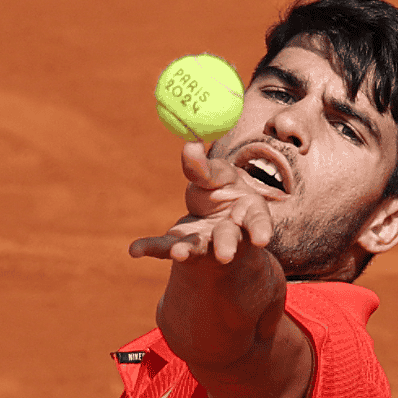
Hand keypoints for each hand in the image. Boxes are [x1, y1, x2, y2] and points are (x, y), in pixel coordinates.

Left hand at [129, 142, 271, 263]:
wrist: (212, 220)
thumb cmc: (222, 193)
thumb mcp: (217, 177)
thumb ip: (204, 168)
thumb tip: (190, 142)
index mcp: (248, 212)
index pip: (258, 220)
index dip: (262, 229)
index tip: (261, 238)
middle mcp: (231, 234)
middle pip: (231, 240)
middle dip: (227, 246)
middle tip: (225, 255)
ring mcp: (207, 246)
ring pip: (199, 249)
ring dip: (189, 251)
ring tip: (178, 253)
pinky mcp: (183, 250)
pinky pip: (166, 249)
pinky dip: (151, 247)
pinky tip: (135, 249)